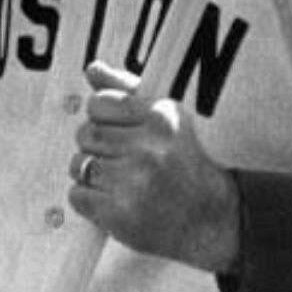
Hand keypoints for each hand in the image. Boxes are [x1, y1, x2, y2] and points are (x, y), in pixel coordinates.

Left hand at [67, 61, 240, 274]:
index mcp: (162, 119)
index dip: (102, 118)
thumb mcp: (167, 121)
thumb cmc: (186, 167)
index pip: (99, 103)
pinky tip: (116, 202)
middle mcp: (149, 149)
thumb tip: (93, 69)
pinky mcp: (119, 214)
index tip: (120, 132)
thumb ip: (127, 91)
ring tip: (120, 183)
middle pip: (86, 133)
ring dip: (92, 175)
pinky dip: (90, 201)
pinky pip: (78, 196)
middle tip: (122, 161)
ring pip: (78, 164)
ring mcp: (134, 182)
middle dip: (96, 147)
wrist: (214, 222)